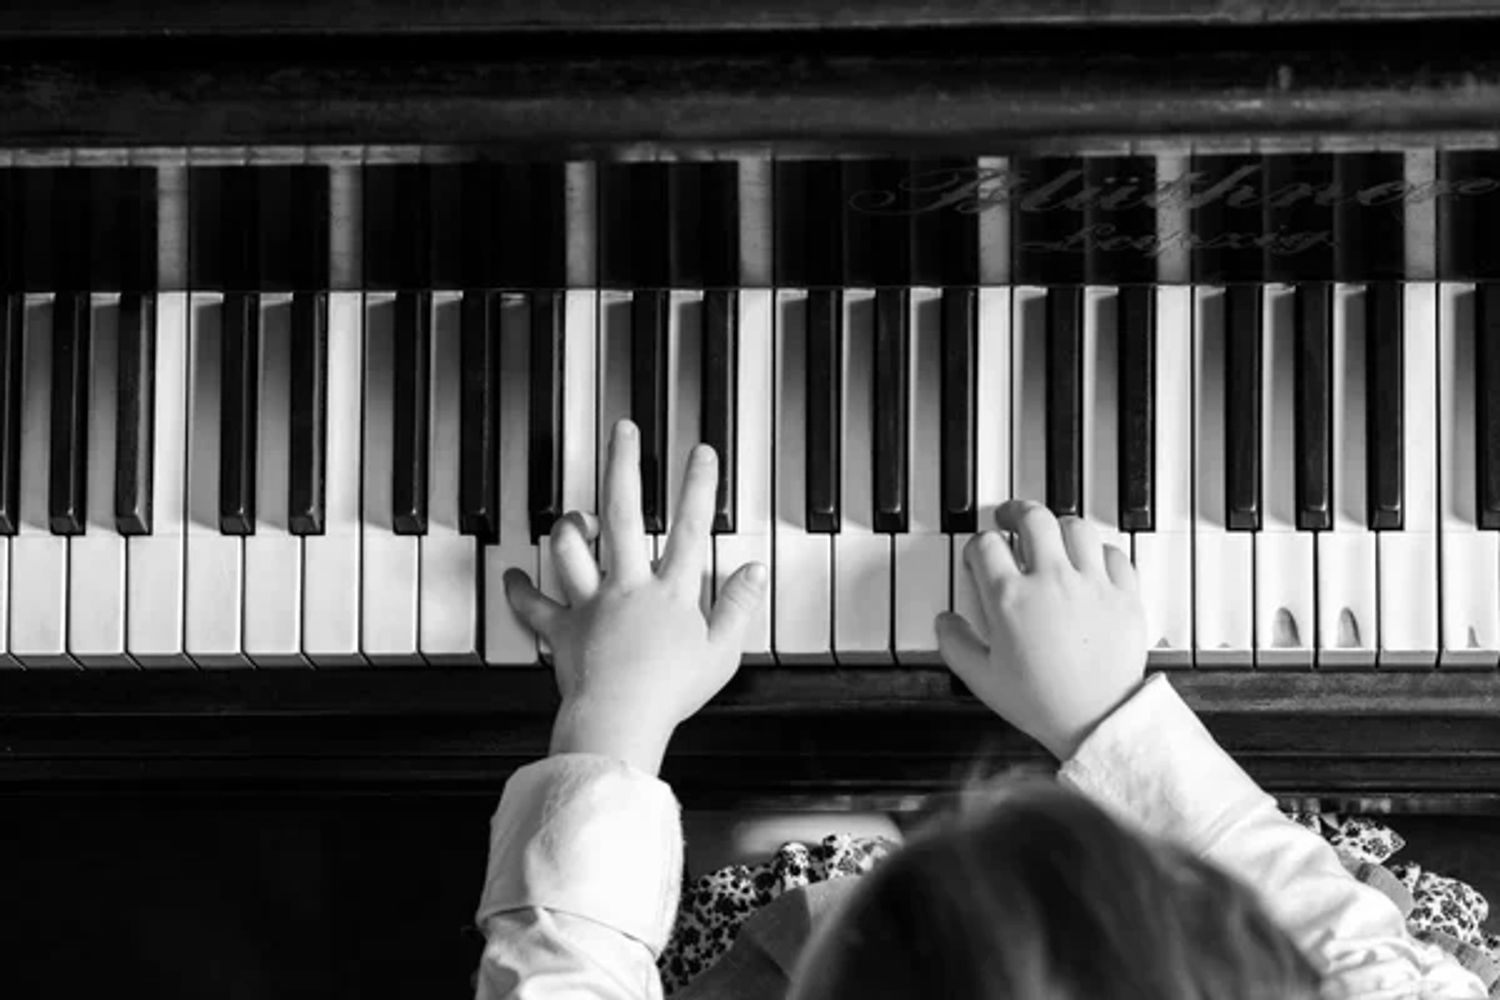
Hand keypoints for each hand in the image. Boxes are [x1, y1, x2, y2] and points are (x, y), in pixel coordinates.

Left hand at [502, 419, 768, 775]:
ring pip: (573, 548)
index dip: (697, 486)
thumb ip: (738, 607)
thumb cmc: (669, 693)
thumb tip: (755, 572)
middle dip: (624, 466)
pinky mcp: (562, 630)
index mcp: (671, 593)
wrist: (619, 721)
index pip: (689, 528)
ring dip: (572, 525)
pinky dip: (521, 589)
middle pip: (624, 514)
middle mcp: (628, 587)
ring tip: (577, 512)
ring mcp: (591, 604)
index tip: (700, 451)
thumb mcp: (721, 653)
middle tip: (624, 431)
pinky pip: (534, 605)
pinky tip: (513, 575)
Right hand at [936, 500, 1148, 760]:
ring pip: (1075, 527)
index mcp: (1011, 599)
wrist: (1099, 720)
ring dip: (1058, 527)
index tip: (979, 556)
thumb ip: (955, 645)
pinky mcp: (1124, 595)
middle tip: (1009, 518)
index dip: (977, 546)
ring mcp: (1091, 584)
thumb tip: (945, 622)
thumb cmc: (1042, 703)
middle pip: (1032, 519)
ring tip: (1052, 535)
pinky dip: (1099, 552)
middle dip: (1015, 512)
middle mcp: (1051, 580)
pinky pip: (1114, 553)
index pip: (986, 546)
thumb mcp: (982, 679)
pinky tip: (1090, 562)